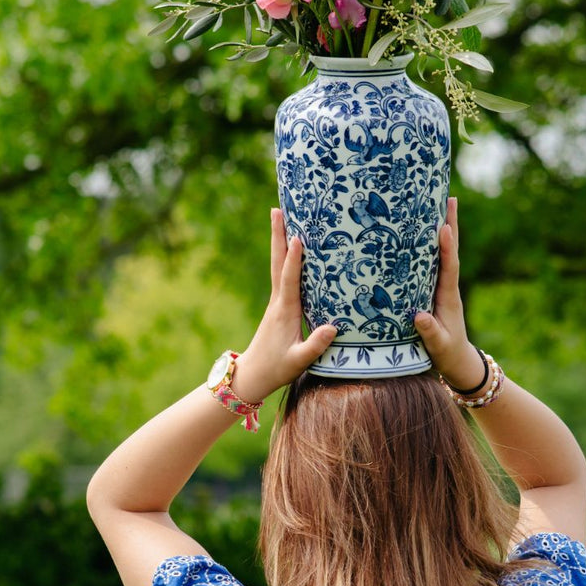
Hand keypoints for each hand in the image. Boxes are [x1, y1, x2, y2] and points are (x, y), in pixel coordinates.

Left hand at [231, 209, 337, 402]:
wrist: (252, 375)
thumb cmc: (276, 369)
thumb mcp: (298, 361)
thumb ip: (314, 345)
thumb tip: (332, 327)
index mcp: (284, 311)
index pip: (289, 278)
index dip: (294, 258)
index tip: (297, 235)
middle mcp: (278, 301)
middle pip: (277, 262)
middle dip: (277, 236)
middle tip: (276, 209)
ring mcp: (276, 302)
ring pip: (277, 266)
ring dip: (278, 241)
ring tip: (280, 217)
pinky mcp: (277, 306)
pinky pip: (281, 275)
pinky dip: (284, 258)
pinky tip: (289, 250)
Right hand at [413, 197, 482, 391]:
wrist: (457, 362)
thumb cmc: (447, 354)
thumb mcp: (438, 346)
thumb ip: (430, 332)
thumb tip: (419, 316)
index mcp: (449, 297)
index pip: (450, 267)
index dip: (448, 247)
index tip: (445, 227)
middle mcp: (448, 287)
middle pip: (451, 251)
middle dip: (451, 225)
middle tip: (450, 198)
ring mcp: (442, 287)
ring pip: (444, 253)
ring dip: (444, 229)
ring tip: (440, 203)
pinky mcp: (435, 290)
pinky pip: (435, 263)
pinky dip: (432, 245)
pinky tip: (424, 232)